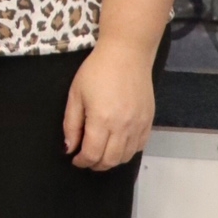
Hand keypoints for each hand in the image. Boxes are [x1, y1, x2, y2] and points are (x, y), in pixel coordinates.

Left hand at [63, 44, 154, 172]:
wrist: (127, 53)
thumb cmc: (97, 70)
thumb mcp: (76, 94)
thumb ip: (71, 123)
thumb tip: (69, 148)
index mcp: (101, 120)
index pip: (91, 154)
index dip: (81, 161)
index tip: (75, 159)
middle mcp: (122, 127)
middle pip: (109, 160)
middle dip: (95, 164)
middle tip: (87, 158)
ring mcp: (138, 125)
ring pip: (125, 157)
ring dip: (111, 160)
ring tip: (101, 153)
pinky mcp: (148, 121)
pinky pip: (139, 146)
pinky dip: (127, 152)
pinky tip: (118, 145)